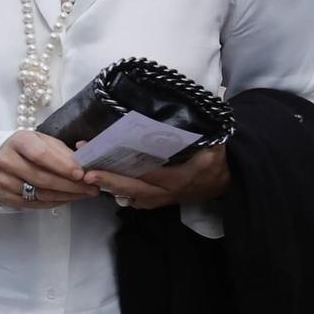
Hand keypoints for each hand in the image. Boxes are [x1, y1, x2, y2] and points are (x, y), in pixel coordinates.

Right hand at [0, 130, 93, 208]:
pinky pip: (35, 204)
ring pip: (40, 193)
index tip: (80, 173)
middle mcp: (7, 161)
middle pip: (42, 178)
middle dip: (70, 185)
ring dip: (66, 196)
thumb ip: (63, 152)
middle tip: (91, 188)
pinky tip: (68, 198)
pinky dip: (55, 202)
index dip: (62, 166)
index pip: (41, 155)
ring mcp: (5, 181)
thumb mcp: (45, 141)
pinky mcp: (6, 197)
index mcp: (19, 142)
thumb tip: (83, 166)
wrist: (3, 158)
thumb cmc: (29, 148)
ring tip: (84, 194)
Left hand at [85, 145, 229, 210]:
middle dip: (107, 178)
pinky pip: (135, 201)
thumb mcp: (213, 144)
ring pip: (130, 196)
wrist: (229, 182)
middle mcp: (167, 192)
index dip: (125, 161)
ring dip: (108, 186)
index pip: (148, 170)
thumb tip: (178, 111)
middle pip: (132, 187)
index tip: (103, 149)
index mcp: (179, 177)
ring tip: (86, 175)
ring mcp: (161, 199)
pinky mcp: (159, 202)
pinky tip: (102, 183)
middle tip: (84, 170)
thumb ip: (196, 132)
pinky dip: (118, 193)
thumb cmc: (218, 158)